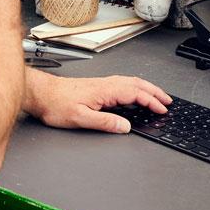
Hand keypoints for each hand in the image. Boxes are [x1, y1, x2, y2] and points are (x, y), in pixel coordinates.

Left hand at [27, 73, 172, 133]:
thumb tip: (126, 127)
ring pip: (131, 82)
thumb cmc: (57, 104)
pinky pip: (123, 84)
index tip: (162, 109)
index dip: (151, 101)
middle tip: (168, 100)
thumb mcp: (80, 118)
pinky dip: (136, 88)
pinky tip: (135, 94)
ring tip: (157, 96)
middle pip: (137, 84)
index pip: (135, 93)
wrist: (42, 94)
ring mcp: (102, 84)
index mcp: (105, 90)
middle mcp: (105, 84)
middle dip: (155, 92)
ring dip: (146, 88)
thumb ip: (104, 122)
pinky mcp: (98, 86)